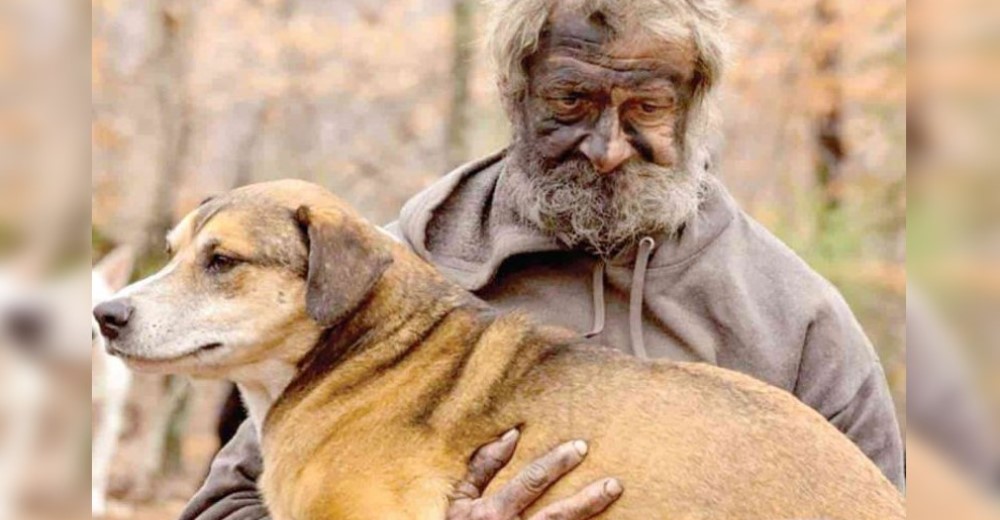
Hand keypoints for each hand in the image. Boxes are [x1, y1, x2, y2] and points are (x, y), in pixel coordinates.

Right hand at [447, 430, 622, 519]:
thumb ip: (483, 466)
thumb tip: (511, 435)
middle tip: (613, 483)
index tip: (580, 447)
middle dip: (587, 497)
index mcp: (492, 512)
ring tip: (612, 497)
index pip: (532, 482)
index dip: (557, 463)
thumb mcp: (460, 498)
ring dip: (590, 515)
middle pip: (557, 514)